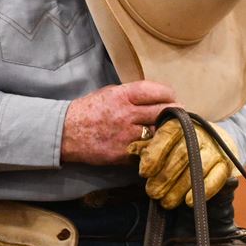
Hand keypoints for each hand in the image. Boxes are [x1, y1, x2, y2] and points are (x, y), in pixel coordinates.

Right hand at [61, 81, 177, 165]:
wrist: (65, 133)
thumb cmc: (89, 110)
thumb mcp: (109, 93)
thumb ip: (132, 94)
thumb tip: (156, 97)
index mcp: (123, 95)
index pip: (158, 92)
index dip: (170, 95)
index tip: (173, 99)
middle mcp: (127, 114)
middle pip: (164, 112)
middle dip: (175, 113)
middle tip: (180, 116)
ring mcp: (126, 136)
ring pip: (159, 133)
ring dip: (167, 133)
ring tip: (170, 131)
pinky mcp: (124, 154)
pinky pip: (147, 150)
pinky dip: (152, 148)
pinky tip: (154, 146)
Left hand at [130, 121, 236, 208]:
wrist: (215, 141)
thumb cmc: (181, 144)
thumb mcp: (163, 142)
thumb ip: (147, 147)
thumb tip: (130, 150)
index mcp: (180, 125)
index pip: (166, 136)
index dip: (154, 154)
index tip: (144, 173)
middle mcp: (199, 134)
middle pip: (181, 155)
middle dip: (165, 177)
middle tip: (152, 193)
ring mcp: (215, 149)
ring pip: (197, 168)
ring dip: (180, 188)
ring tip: (166, 202)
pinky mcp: (226, 165)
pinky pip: (216, 178)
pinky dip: (203, 191)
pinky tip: (189, 202)